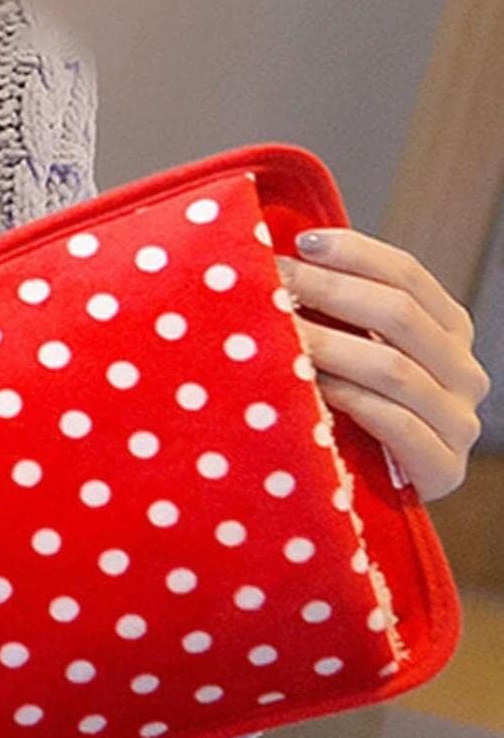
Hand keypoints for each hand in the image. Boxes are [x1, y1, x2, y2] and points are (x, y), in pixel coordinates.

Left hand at [274, 228, 491, 502]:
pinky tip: (308, 387)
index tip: (300, 243)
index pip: (408, 275)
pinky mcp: (443, 468)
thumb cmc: (347, 411)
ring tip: (276, 332)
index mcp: (448, 330)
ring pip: (392, 368)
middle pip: (397, 315)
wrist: (367, 494)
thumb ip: (336, 311)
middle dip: (327, 291)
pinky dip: (347, 400)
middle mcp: (464, 371)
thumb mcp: (350, 351)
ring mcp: (459, 421)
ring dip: (328, 345)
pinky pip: (395, 423)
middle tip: (273, 283)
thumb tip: (276, 258)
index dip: (355, 253)